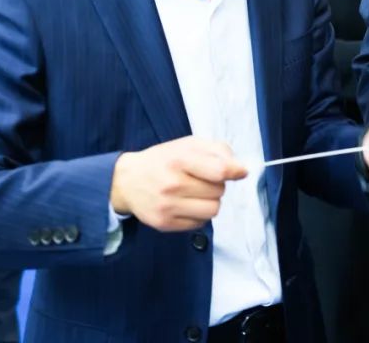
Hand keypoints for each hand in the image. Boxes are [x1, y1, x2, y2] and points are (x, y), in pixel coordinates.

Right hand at [109, 136, 246, 231]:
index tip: (239, 172)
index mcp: (179, 159)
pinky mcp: (164, 224)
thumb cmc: (163, 160)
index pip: (219, 171)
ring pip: (212, 210)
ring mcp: (167, 206)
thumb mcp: (189, 145)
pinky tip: (186, 204)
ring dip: (210, 201)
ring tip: (196, 193)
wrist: (127, 181)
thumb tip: (241, 170)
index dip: (235, 171)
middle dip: (216, 185)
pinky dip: (198, 215)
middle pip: (219, 191)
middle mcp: (172, 184)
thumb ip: (218, 151)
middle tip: (201, 179)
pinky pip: (199, 224)